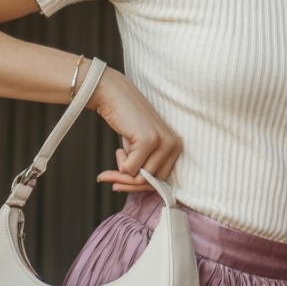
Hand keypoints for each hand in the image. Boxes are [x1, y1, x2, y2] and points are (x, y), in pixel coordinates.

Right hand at [89, 66, 181, 191]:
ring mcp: (163, 142)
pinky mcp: (149, 141)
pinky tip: (119, 148)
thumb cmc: (126, 122)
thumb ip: (144, 167)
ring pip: (141, 178)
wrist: (113, 95)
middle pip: (152, 183)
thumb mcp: (140, 148)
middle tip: (109, 178)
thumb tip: (137, 190)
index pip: (161, 180)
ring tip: (117, 156)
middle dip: (128, 184)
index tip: (120, 185)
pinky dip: (120, 163)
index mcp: (176, 146)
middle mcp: (174, 144)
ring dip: (122, 174)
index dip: (139, 186)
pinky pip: (131, 170)